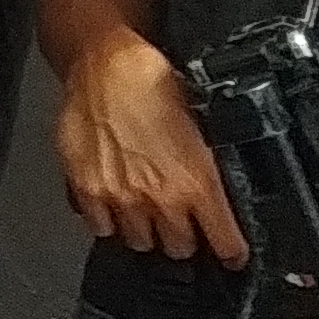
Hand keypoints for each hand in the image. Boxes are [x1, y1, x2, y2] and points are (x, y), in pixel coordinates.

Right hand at [56, 33, 247, 265]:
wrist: (106, 66)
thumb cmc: (155, 84)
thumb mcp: (204, 124)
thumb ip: (208, 167)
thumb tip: (219, 191)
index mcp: (198, 184)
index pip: (226, 245)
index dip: (231, 251)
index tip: (230, 251)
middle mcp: (160, 199)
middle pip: (180, 249)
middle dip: (184, 237)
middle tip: (182, 221)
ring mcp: (120, 198)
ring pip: (140, 242)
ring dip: (146, 230)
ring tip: (146, 211)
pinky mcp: (86, 190)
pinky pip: (100, 227)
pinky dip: (108, 220)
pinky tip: (114, 203)